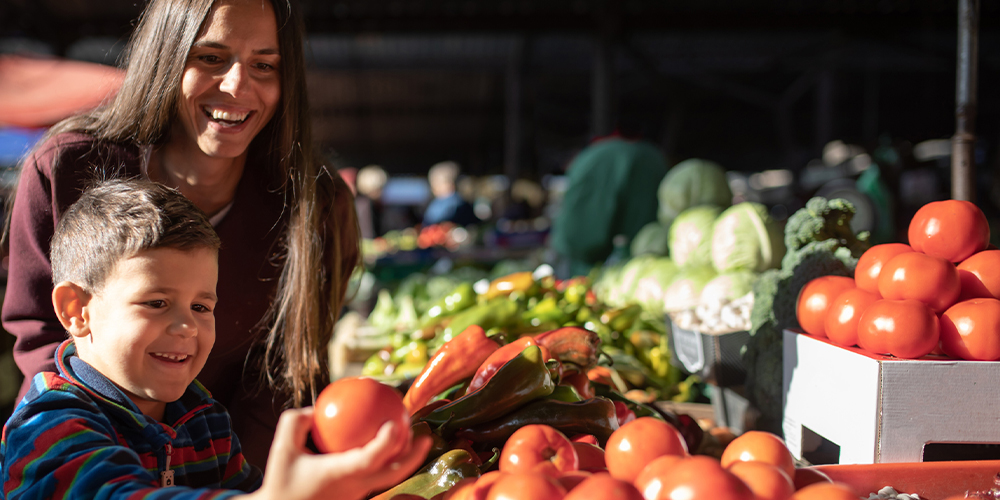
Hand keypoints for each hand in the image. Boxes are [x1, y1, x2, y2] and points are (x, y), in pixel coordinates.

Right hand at [242, 407, 430, 499]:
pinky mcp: (356, 498)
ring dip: (406, 461)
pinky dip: (387, 463)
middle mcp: (355, 487)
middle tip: (426, 436)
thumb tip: (315, 407)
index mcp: (340, 474)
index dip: (386, 442)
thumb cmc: (281, 481)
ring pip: (390, 478)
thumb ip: (296, 422)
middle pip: (394, 475)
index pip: (370, 459)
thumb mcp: (280, 448)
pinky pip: (378, 478)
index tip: (395, 423)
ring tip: (414, 438)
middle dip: (415, 457)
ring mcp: (358, 495)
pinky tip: (386, 446)